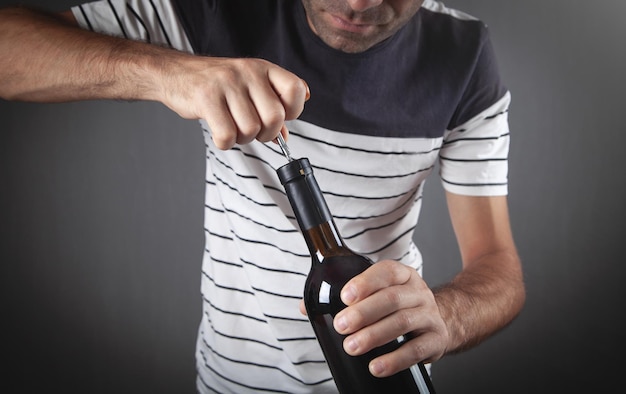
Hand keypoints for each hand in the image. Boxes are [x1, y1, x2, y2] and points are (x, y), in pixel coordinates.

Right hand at [158, 55, 308, 148]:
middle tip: (253, 130)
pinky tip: (220, 132)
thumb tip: (284, 136)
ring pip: (251, 129)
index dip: (292, 112)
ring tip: (232, 127)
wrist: (176, 73)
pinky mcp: (206, 98)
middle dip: (266, 134)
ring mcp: (227, 84)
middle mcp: (247, 72)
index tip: (280, 117)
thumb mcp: (249, 88)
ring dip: (242, 138)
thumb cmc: (216, 84)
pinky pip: (227, 135)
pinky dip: (225, 142)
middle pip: (275, 118)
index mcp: (263, 68)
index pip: (295, 90)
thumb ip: (270, 109)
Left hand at [332, 260, 448, 376]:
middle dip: (363, 313)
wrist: (439, 323)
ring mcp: (430, 315)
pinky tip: (376, 366)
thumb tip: (309, 307)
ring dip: (373, 336)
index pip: (386, 272)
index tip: (345, 296)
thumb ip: (352, 298)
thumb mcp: (382, 294)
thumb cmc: (400, 307)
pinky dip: (394, 360)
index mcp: (403, 276)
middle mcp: (418, 292)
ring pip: (402, 322)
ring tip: (352, 346)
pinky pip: (416, 350)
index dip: (365, 283)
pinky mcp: (436, 340)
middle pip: (392, 298)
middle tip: (341, 326)